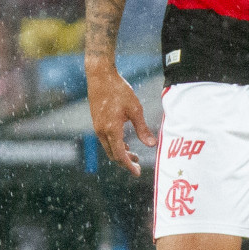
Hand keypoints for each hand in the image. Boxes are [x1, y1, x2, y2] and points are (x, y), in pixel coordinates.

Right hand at [87, 59, 154, 174]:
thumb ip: (142, 129)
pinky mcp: (96, 122)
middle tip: (138, 165)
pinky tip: (125, 144)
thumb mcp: (135, 109)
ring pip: (108, 148)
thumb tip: (152, 145)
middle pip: (113, 154)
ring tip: (134, 156)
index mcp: (112, 129)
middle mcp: (102, 131)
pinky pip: (105, 140)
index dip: (129, 166)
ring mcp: (97, 127)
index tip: (137, 173)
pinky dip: (115, 145)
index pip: (120, 155)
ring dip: (120, 154)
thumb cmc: (119, 90)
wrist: (100, 76)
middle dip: (125, 162)